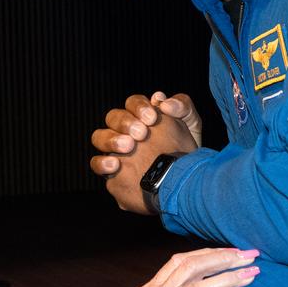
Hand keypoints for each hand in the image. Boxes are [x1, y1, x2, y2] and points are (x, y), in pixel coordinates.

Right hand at [89, 94, 198, 212]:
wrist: (185, 184)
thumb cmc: (187, 152)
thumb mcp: (191, 125)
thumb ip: (182, 106)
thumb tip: (163, 102)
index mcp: (142, 118)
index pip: (132, 104)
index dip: (139, 108)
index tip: (151, 119)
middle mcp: (126, 132)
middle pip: (113, 118)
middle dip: (125, 123)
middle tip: (140, 134)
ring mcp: (117, 152)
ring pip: (100, 137)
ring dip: (111, 140)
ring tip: (128, 147)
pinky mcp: (113, 173)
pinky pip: (97, 164)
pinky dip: (102, 163)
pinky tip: (115, 166)